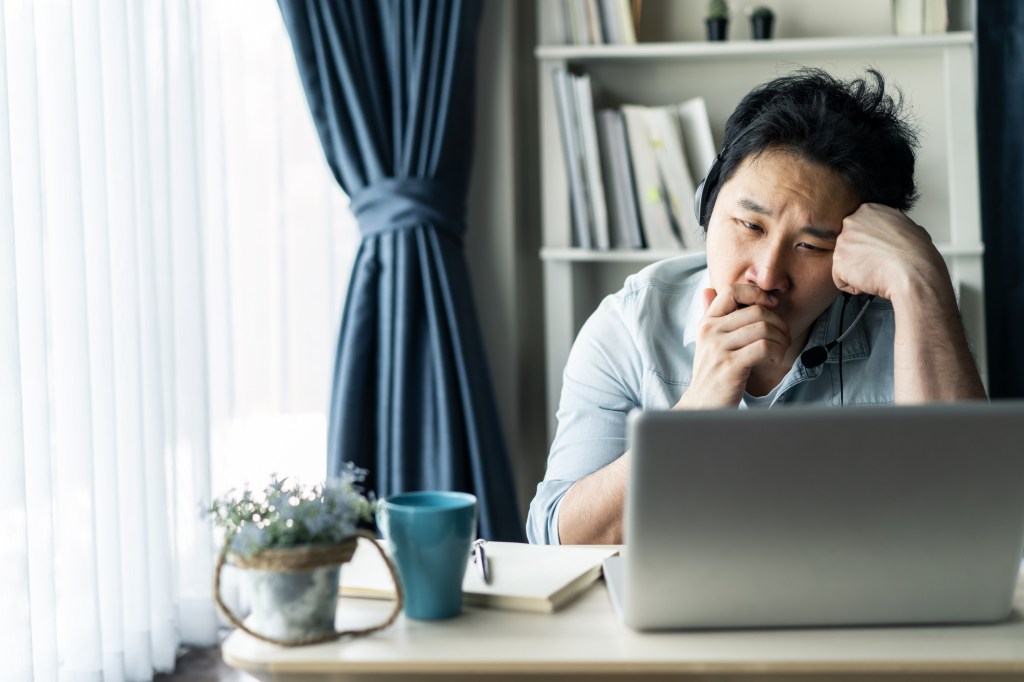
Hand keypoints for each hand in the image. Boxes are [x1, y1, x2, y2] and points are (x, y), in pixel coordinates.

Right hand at [675, 283, 790, 408]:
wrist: (702, 405)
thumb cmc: (711, 372)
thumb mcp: (707, 341)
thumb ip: (711, 316)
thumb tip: (708, 290)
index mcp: (707, 322)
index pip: (732, 291)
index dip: (757, 293)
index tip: (771, 306)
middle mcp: (710, 331)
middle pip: (756, 311)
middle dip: (779, 323)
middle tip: (784, 337)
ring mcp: (719, 348)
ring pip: (763, 328)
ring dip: (781, 339)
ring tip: (780, 351)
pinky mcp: (730, 366)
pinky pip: (764, 347)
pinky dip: (777, 352)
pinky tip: (775, 360)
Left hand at [832, 203, 948, 304]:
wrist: (913, 272)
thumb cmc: (917, 254)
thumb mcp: (910, 227)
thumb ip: (893, 227)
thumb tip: (899, 232)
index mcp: (868, 210)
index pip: (859, 231)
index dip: (871, 246)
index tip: (882, 251)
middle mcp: (852, 222)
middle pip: (849, 246)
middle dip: (862, 257)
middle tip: (880, 262)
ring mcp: (842, 241)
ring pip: (845, 263)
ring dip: (859, 271)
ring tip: (878, 270)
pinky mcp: (838, 261)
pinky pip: (841, 280)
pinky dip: (855, 286)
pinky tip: (871, 280)